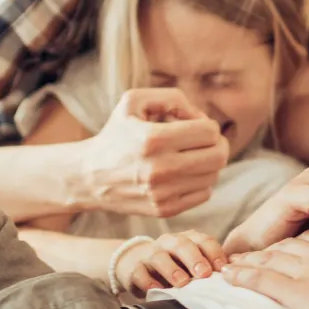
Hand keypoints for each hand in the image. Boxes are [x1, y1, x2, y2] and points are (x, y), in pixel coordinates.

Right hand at [77, 89, 229, 217]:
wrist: (90, 176)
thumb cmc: (116, 134)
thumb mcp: (134, 101)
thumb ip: (172, 98)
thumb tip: (201, 117)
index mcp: (153, 139)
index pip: (209, 132)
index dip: (208, 125)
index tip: (195, 125)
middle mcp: (159, 169)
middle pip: (218, 156)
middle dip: (217, 143)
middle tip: (203, 140)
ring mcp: (162, 193)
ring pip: (214, 176)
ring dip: (208, 163)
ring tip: (190, 155)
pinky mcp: (164, 210)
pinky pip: (204, 194)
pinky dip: (200, 181)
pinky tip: (184, 173)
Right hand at [116, 230, 227, 294]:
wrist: (134, 263)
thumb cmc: (172, 266)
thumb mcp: (189, 265)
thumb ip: (205, 268)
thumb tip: (229, 279)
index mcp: (187, 240)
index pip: (204, 241)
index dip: (214, 253)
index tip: (222, 268)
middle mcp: (169, 243)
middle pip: (182, 245)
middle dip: (194, 258)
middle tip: (204, 274)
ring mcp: (149, 254)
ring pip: (160, 257)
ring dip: (172, 270)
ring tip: (182, 283)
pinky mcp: (133, 268)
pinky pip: (140, 273)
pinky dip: (149, 282)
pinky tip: (157, 289)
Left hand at [224, 231, 308, 308]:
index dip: (302, 241)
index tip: (290, 246)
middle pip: (291, 245)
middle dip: (271, 249)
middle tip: (252, 253)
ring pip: (272, 260)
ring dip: (250, 261)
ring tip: (232, 264)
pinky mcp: (303, 292)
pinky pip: (264, 280)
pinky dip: (243, 276)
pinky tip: (229, 276)